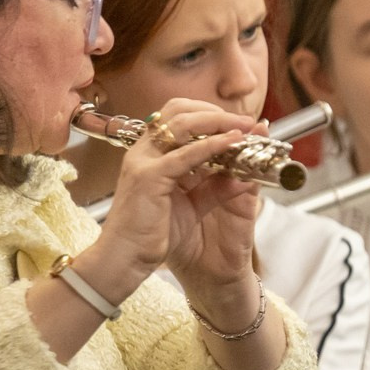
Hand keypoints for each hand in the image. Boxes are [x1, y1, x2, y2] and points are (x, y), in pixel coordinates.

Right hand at [88, 98, 263, 308]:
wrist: (123, 259)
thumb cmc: (150, 234)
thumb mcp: (191, 205)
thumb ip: (214, 187)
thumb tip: (243, 174)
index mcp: (150, 153)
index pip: (178, 116)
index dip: (209, 115)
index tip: (239, 123)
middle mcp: (144, 151)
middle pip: (179, 111)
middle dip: (216, 112)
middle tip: (246, 121)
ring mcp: (143, 161)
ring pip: (182, 125)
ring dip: (218, 122)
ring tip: (245, 127)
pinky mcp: (148, 177)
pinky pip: (185, 154)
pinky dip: (212, 145)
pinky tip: (233, 143)